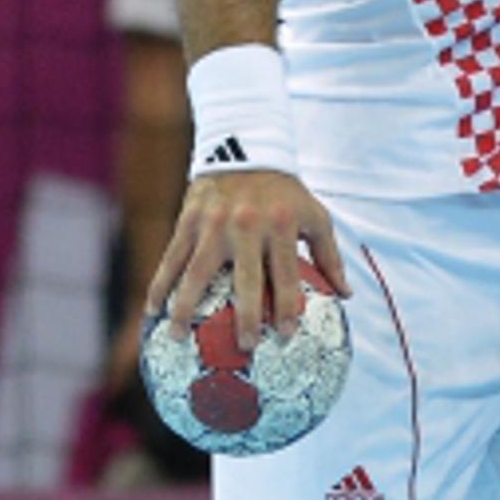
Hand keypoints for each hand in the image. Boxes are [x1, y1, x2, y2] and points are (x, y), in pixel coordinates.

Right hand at [146, 171, 351, 350]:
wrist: (245, 151)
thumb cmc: (285, 193)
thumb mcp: (315, 216)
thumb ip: (329, 256)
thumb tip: (347, 295)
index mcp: (280, 227)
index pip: (285, 276)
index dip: (285, 308)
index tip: (285, 335)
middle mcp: (246, 227)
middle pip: (244, 282)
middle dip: (244, 318)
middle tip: (244, 348)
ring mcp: (213, 225)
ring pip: (195, 273)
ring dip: (185, 308)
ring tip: (177, 337)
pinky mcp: (188, 221)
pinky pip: (171, 258)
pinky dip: (159, 284)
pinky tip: (152, 310)